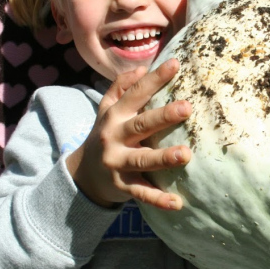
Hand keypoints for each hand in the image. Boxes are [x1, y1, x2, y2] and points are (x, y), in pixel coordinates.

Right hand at [67, 59, 190, 209]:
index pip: (136, 94)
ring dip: (163, 157)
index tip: (175, 65)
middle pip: (140, 125)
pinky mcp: (122, 186)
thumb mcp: (108, 110)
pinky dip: (158, 199)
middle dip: (163, 116)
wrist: (82, 174)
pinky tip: (177, 202)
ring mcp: (117, 163)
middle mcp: (115, 137)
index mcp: (115, 115)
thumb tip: (140, 68)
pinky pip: (141, 193)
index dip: (155, 79)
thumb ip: (121, 88)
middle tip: (187, 108)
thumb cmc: (106, 135)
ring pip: (142, 160)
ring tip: (185, 154)